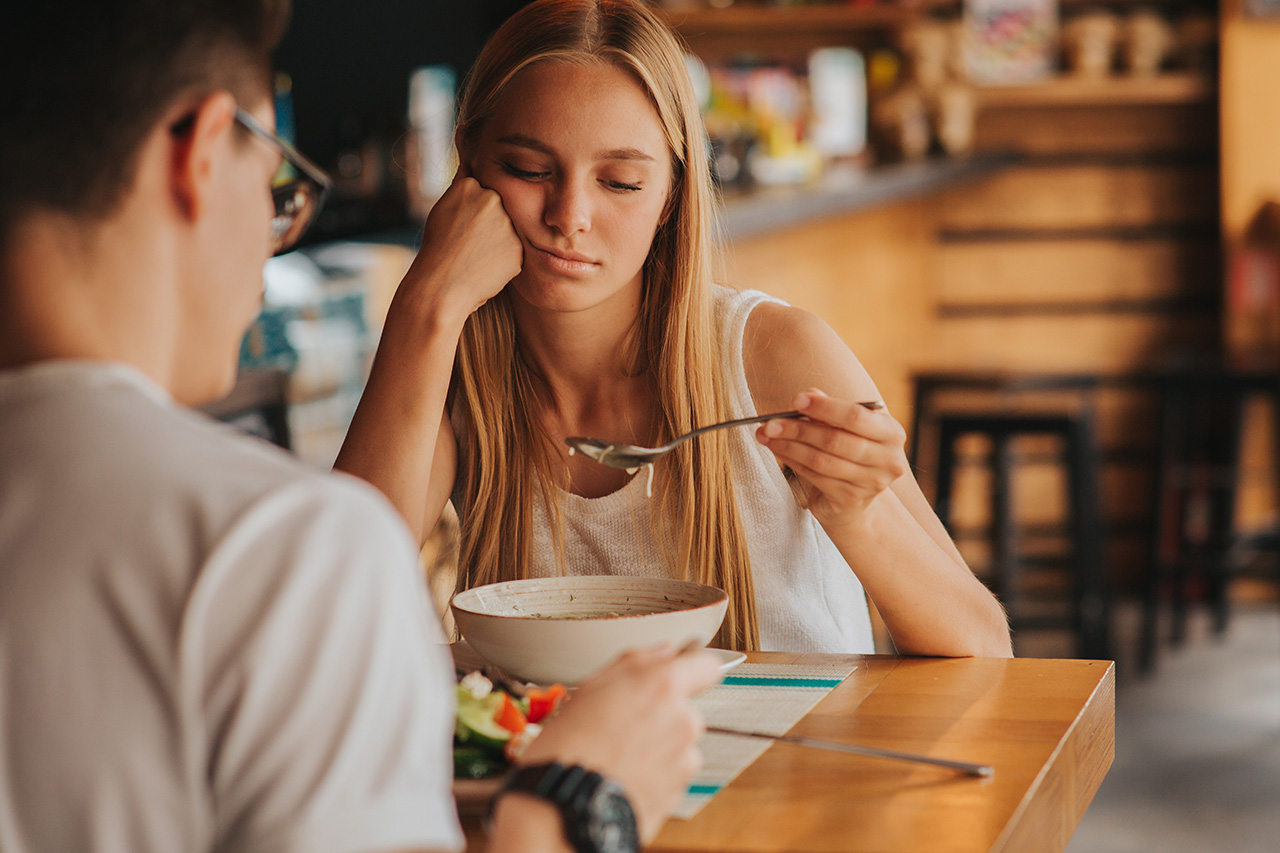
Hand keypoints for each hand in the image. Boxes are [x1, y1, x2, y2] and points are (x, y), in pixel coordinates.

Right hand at [395, 160, 522, 327]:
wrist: (440, 289)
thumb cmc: (437, 249)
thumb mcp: (443, 207)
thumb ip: (463, 185)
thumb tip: (469, 153)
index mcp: (471, 185)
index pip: (482, 191)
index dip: (471, 212)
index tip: (462, 226)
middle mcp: (492, 199)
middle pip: (499, 208)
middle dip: (488, 224)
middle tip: (469, 243)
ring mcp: (508, 224)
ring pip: (509, 229)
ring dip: (497, 241)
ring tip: (475, 256)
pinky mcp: (519, 249)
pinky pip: (515, 250)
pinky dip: (503, 259)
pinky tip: (486, 267)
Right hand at [518, 644, 721, 841]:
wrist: (563, 809)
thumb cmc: (568, 748)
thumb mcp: (590, 688)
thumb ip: (637, 662)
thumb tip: (664, 651)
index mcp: (662, 686)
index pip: (707, 664)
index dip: (693, 667)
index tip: (682, 671)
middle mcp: (683, 720)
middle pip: (686, 709)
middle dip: (662, 715)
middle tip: (622, 725)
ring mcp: (684, 759)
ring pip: (678, 744)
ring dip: (657, 747)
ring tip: (617, 756)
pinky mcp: (678, 792)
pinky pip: (670, 774)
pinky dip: (653, 774)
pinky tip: (622, 775)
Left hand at [756, 388, 908, 532]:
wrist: (855, 499)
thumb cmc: (848, 452)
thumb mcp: (845, 427)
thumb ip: (829, 409)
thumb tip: (808, 394)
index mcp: (891, 433)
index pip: (856, 416)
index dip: (825, 408)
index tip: (796, 400)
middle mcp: (888, 460)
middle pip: (835, 440)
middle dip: (798, 429)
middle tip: (770, 423)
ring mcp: (871, 483)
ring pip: (821, 460)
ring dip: (789, 446)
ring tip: (766, 435)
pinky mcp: (851, 499)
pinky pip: (814, 476)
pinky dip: (792, 461)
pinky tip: (778, 451)